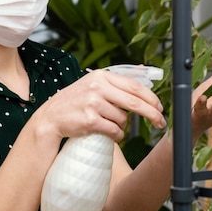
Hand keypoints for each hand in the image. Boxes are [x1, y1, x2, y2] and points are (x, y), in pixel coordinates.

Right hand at [33, 70, 165, 143]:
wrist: (51, 118)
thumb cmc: (75, 102)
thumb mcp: (93, 85)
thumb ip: (115, 83)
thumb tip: (143, 75)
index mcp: (101, 76)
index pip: (134, 86)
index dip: (151, 98)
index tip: (160, 107)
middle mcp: (98, 87)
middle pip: (134, 102)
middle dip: (151, 114)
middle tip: (160, 123)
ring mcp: (93, 104)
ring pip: (123, 119)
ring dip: (122, 126)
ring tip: (109, 125)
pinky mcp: (90, 120)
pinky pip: (114, 130)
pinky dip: (116, 135)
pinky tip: (109, 134)